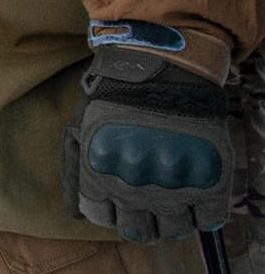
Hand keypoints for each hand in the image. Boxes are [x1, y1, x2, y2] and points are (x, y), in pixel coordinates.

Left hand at [69, 44, 233, 241]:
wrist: (167, 70)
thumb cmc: (122, 93)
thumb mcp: (92, 127)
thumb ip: (95, 164)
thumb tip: (96, 196)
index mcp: (100, 171)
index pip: (100, 214)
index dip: (110, 212)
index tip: (118, 207)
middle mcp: (134, 186)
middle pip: (138, 230)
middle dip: (142, 223)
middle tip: (149, 213)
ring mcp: (174, 187)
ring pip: (174, 229)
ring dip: (173, 223)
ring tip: (174, 209)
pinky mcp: (209, 183)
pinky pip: (209, 219)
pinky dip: (204, 216)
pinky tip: (199, 203)